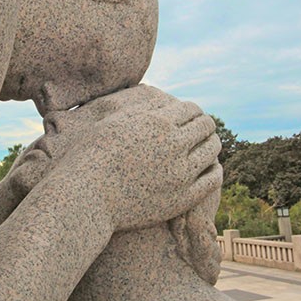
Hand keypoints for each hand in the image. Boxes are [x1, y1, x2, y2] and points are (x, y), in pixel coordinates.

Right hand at [41, 85, 221, 230]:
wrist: (85, 197)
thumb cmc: (91, 155)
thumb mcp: (113, 121)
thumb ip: (142, 110)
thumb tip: (163, 101)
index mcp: (157, 122)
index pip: (191, 108)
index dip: (192, 111)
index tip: (189, 116)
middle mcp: (173, 145)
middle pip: (206, 126)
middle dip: (204, 125)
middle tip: (199, 130)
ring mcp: (181, 173)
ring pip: (212, 150)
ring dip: (210, 144)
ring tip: (205, 146)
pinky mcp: (183, 198)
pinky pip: (213, 178)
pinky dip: (215, 169)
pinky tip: (209, 167)